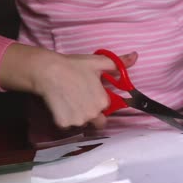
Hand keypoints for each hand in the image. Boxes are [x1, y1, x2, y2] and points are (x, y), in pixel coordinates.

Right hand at [0, 43, 136, 128]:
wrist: (47, 71)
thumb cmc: (73, 66)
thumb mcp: (98, 62)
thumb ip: (118, 63)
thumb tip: (135, 56)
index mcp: (103, 102)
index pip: (105, 109)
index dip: (98, 102)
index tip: (89, 94)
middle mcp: (93, 114)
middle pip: (96, 121)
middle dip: (90, 114)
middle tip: (78, 99)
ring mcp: (78, 120)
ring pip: (81, 123)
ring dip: (77, 116)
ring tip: (68, 100)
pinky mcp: (63, 124)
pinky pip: (67, 126)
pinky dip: (64, 118)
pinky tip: (59, 104)